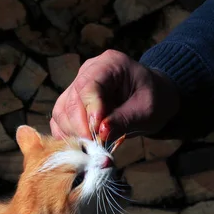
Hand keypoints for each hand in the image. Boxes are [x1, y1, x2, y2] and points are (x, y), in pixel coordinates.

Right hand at [49, 50, 180, 140]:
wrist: (154, 98)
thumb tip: (101, 133)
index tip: (96, 133)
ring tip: (90, 148)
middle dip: (79, 127)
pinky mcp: (71, 105)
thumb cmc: (154, 100)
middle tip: (94, 147)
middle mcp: (87, 73)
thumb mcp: (147, 110)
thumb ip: (124, 120)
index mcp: (109, 64)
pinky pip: (60, 121)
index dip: (89, 111)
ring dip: (72, 134)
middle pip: (70, 100)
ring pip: (61, 112)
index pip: (87, 86)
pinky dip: (66, 136)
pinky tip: (80, 147)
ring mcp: (76, 88)